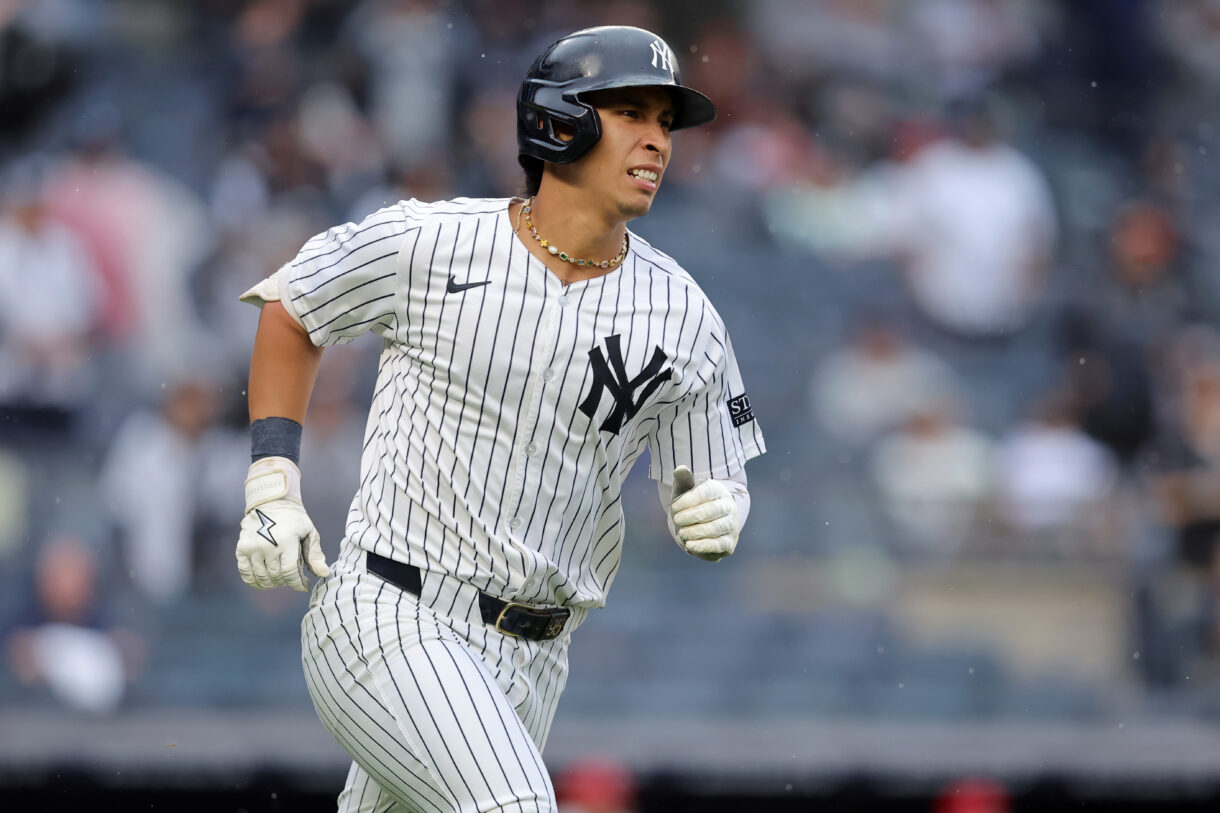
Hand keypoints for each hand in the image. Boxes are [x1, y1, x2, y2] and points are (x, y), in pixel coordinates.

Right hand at [236, 457, 329, 590]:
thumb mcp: (310, 533)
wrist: (272, 501)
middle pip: (276, 576)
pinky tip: (262, 583)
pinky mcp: (242, 548)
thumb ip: (315, 555)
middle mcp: (268, 545)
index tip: (304, 586)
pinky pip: (245, 572)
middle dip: (287, 582)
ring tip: (280, 579)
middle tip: (292, 578)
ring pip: (262, 577)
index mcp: (287, 541)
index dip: (298, 583)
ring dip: (272, 583)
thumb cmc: (295, 519)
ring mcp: (253, 547)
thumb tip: (324, 574)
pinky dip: (253, 581)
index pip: (290, 572)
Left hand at [670, 465, 738, 561]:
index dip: (688, 500)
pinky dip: (702, 546)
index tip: (674, 507)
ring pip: (715, 528)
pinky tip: (689, 545)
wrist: (699, 528)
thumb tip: (681, 468)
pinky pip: (718, 545)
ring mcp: (731, 525)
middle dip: (690, 516)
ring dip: (694, 531)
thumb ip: (683, 481)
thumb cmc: (690, 507)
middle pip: (711, 510)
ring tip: (681, 533)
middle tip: (676, 520)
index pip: (706, 492)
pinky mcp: (729, 543)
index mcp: (719, 490)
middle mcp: (729, 506)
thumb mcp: (684, 493)